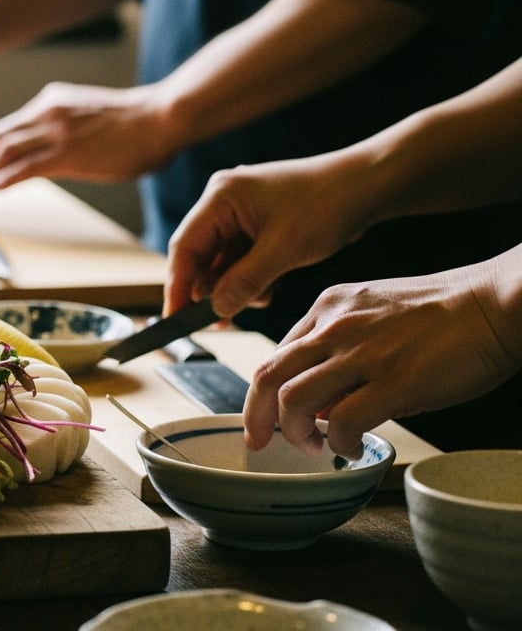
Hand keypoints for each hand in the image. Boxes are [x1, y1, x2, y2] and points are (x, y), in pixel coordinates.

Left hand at [0, 81, 177, 193]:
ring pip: (6, 152)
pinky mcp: (68, 154)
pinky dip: (5, 180)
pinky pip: (25, 168)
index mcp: (53, 100)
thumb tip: (57, 152)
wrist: (161, 117)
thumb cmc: (135, 122)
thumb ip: (67, 128)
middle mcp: (48, 111)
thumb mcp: (89, 115)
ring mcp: (56, 132)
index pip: (9, 126)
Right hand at [164, 155, 371, 318]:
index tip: (173, 319)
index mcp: (221, 197)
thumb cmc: (329, 204)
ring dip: (233, 286)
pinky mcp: (257, 223)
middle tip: (216, 322)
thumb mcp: (285, 249)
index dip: (177, 286)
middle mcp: (223, 201)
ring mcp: (240, 212)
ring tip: (256, 301)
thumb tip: (216, 310)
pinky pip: (239, 258)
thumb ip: (244, 282)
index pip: (184, 246)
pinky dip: (248, 278)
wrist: (368, 185)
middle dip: (209, 289)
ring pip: (220, 260)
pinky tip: (266, 290)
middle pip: (199, 254)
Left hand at [243, 257, 521, 458]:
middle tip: (259, 442)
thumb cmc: (443, 315)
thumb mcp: (374, 315)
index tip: (267, 417)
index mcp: (328, 307)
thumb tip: (316, 400)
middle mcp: (336, 326)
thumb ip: (338, 348)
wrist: (496, 303)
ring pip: (292, 400)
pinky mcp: (395, 381)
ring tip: (313, 445)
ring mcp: (363, 353)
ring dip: (293, 433)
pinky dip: (338, 442)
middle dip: (255, 417)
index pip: (275, 354)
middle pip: (267, 376)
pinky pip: (342, 421)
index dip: (264, 393)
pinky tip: (350, 447)